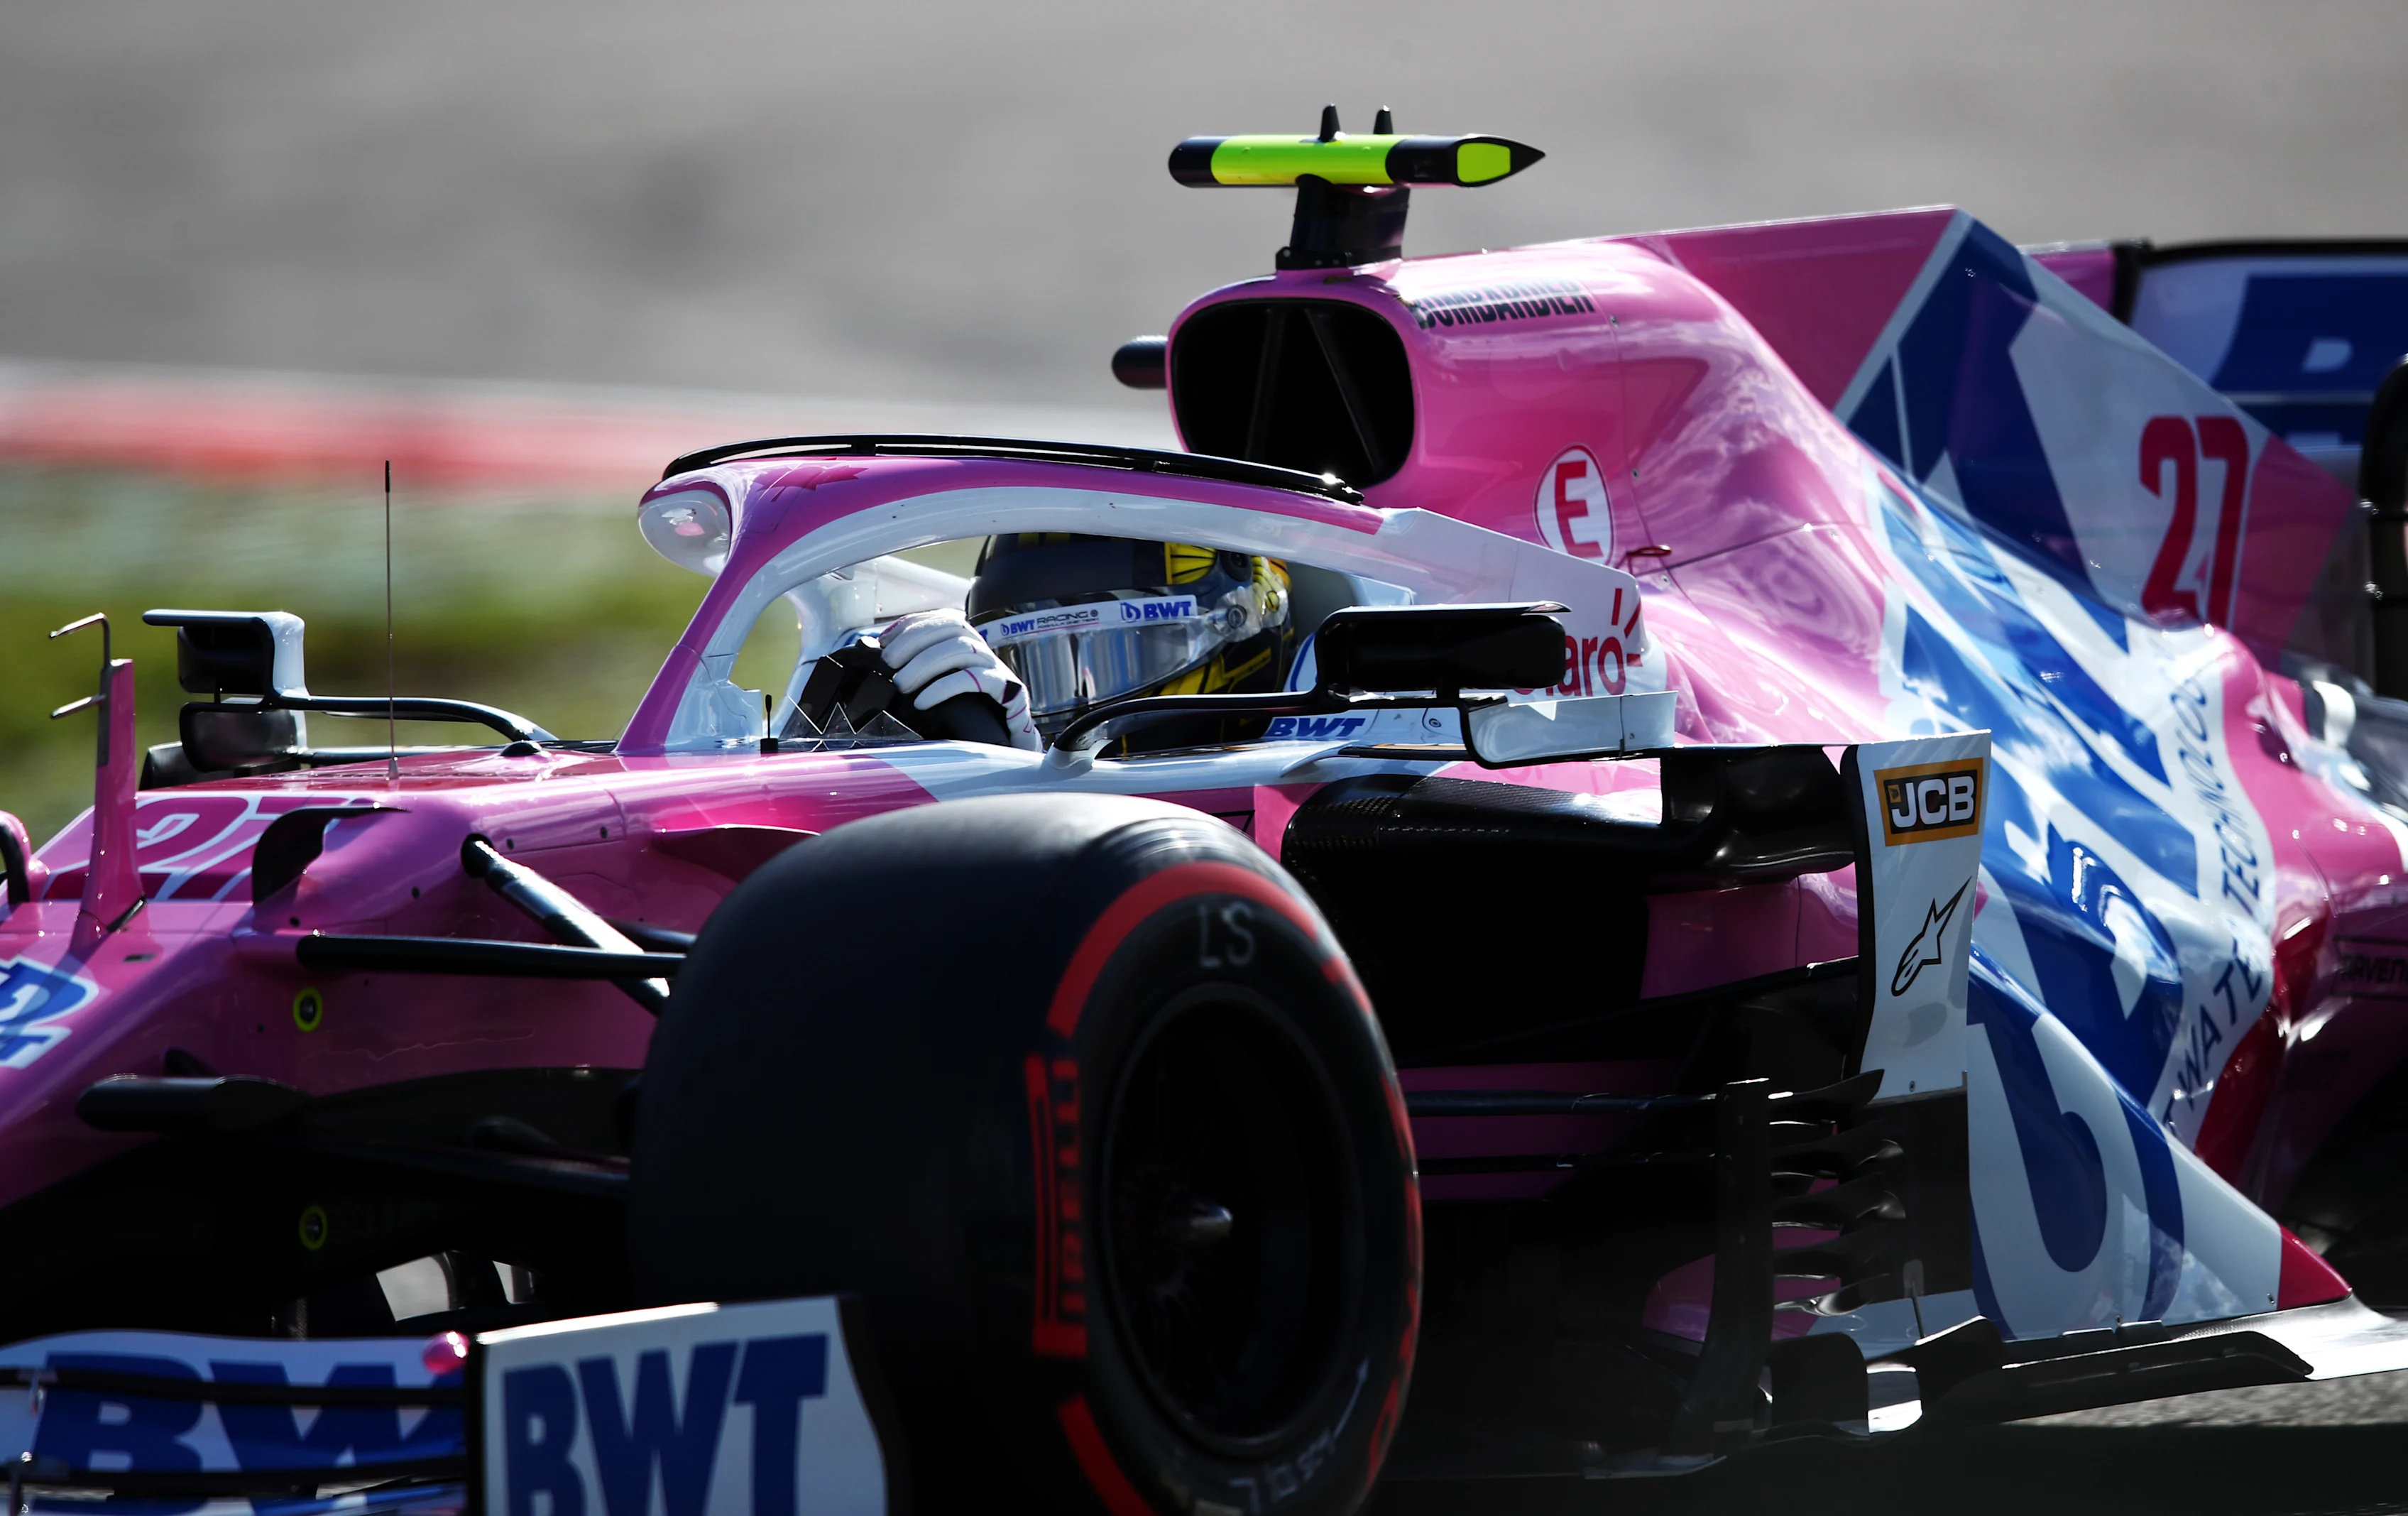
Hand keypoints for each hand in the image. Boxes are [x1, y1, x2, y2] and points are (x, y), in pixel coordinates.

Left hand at [880, 609, 1042, 750]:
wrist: (1006, 737)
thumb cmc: (970, 708)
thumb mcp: (942, 682)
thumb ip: (918, 666)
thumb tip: (880, 654)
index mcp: (968, 640)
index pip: (941, 618)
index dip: (911, 625)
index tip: (883, 642)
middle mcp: (983, 647)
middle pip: (950, 628)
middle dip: (914, 643)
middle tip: (889, 665)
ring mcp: (995, 666)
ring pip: (960, 650)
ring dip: (925, 664)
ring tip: (902, 685)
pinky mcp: (1006, 688)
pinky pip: (975, 679)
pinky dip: (944, 687)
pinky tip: (923, 701)